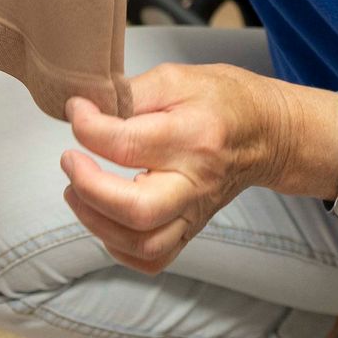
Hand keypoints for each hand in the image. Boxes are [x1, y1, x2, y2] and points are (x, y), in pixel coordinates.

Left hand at [60, 62, 290, 274]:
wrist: (266, 132)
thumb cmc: (222, 100)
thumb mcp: (177, 78)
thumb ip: (130, 93)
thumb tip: (86, 105)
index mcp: (192, 136)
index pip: (127, 144)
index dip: (88, 128)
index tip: (76, 110)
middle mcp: (195, 182)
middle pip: (137, 209)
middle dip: (89, 188)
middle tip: (71, 160)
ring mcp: (194, 211)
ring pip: (143, 243)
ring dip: (96, 221)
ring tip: (76, 189)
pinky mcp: (191, 228)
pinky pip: (154, 259)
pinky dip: (120, 247)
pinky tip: (103, 218)